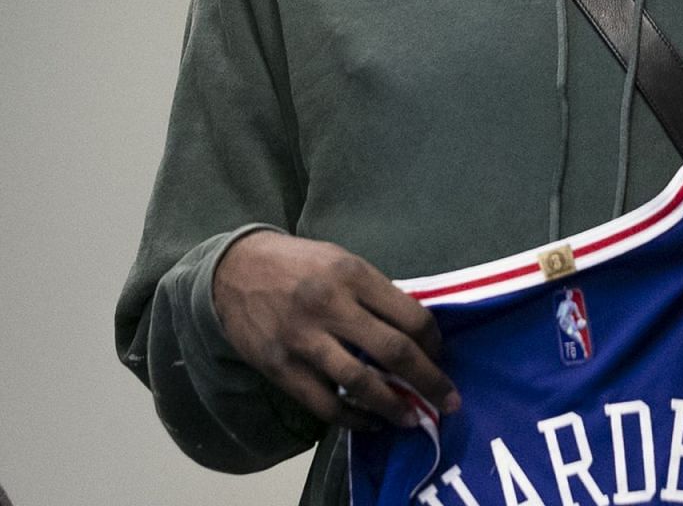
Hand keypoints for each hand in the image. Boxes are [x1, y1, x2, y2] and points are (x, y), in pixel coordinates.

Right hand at [212, 230, 460, 431]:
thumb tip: (414, 329)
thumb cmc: (299, 263)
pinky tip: (370, 421)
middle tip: (448, 400)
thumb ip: (375, 293)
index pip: (410, 317)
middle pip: (394, 351)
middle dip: (428, 380)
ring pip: (360, 383)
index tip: (441, 356)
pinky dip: (351, 418)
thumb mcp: (343, 262)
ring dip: (393, 406)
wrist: (234, 270)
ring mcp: (303, 340)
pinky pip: (323, 403)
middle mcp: (331, 307)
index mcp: (353, 276)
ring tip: (412, 419)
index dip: (434, 343)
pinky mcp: (280, 367)